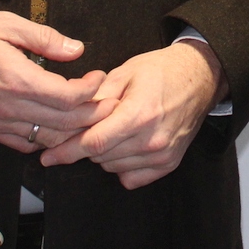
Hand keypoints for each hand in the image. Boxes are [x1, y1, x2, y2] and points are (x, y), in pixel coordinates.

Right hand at [0, 10, 109, 151]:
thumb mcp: (6, 24)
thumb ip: (44, 38)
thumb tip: (75, 48)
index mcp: (17, 80)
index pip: (69, 97)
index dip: (93, 90)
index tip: (100, 78)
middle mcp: (9, 108)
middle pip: (65, 123)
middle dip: (93, 113)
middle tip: (108, 101)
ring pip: (48, 139)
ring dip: (72, 130)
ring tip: (87, 115)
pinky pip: (25, 144)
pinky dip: (46, 139)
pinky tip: (55, 126)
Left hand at [37, 40, 225, 186]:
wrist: (200, 77)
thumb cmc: (163, 71)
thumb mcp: (125, 73)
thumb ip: (95, 97)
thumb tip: (68, 113)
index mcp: (139, 114)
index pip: (94, 142)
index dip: (67, 151)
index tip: (49, 156)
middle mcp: (151, 139)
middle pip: (100, 156)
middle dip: (87, 144)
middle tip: (90, 126)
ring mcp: (162, 154)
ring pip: (112, 167)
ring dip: (105, 153)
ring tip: (115, 129)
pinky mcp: (168, 163)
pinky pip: (131, 177)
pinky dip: (122, 165)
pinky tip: (127, 144)